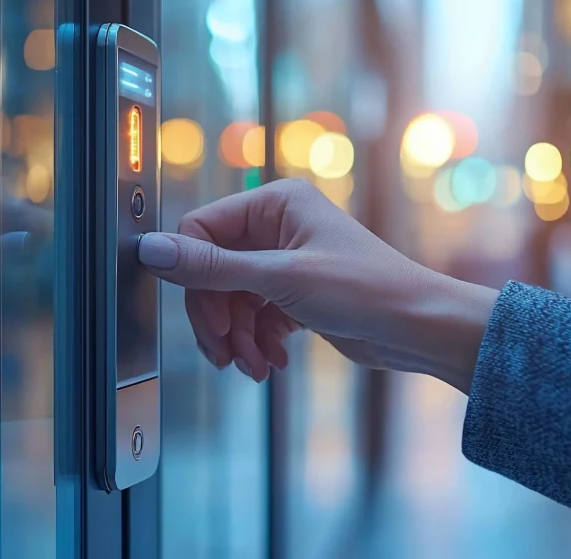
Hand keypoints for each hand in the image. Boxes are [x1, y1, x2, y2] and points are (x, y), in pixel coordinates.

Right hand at [138, 178, 496, 391]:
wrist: (419, 329)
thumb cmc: (368, 290)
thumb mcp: (281, 279)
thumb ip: (212, 268)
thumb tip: (151, 250)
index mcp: (275, 203)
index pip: (202, 231)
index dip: (194, 279)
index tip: (203, 320)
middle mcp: (278, 225)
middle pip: (214, 272)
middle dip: (218, 318)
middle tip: (226, 353)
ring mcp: (286, 260)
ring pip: (233, 299)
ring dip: (238, 338)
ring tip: (255, 367)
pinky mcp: (296, 292)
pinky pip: (256, 316)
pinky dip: (258, 342)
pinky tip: (273, 362)